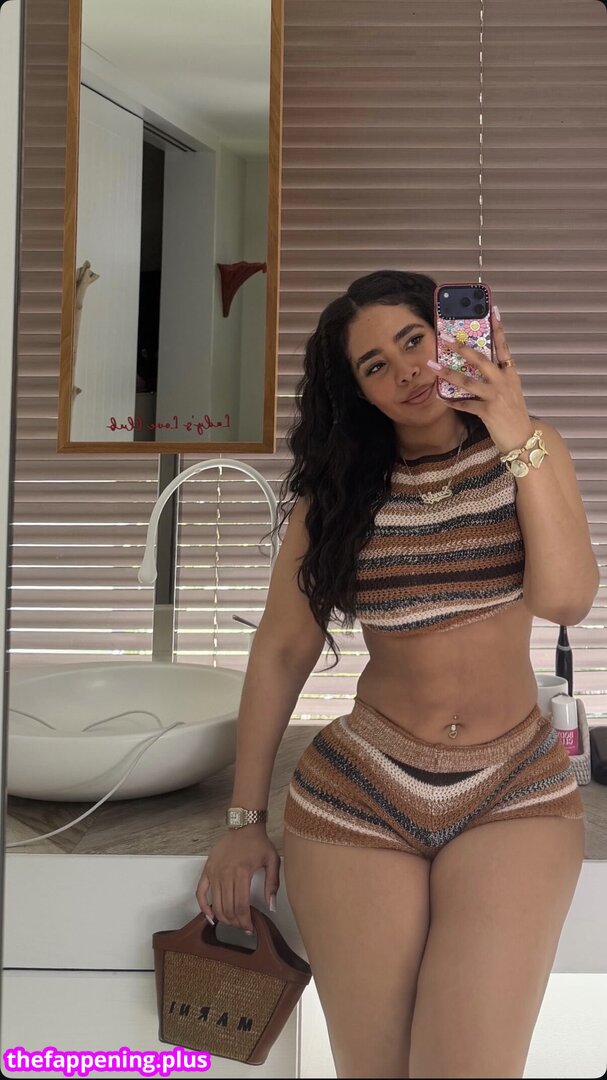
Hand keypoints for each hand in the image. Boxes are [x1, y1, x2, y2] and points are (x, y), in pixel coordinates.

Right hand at [195, 824, 279, 933]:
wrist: (244, 824)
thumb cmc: (258, 842)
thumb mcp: (272, 861)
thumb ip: (272, 885)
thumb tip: (271, 906)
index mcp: (242, 872)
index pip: (241, 906)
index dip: (245, 921)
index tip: (250, 928)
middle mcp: (225, 873)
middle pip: (228, 908)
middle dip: (236, 922)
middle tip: (243, 927)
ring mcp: (214, 872)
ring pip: (216, 903)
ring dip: (224, 918)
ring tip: (233, 922)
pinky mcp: (207, 869)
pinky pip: (200, 892)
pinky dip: (203, 906)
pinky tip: (210, 916)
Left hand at [431, 308, 534, 454]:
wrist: (523, 438)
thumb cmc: (513, 414)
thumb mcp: (510, 391)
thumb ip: (497, 378)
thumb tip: (476, 366)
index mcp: (510, 374)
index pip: (504, 348)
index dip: (498, 329)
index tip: (492, 311)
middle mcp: (504, 382)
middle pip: (481, 360)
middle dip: (462, 348)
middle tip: (446, 339)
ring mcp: (496, 396)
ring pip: (468, 381)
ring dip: (448, 373)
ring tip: (432, 366)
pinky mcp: (488, 412)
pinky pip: (465, 404)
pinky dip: (452, 401)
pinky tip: (441, 397)